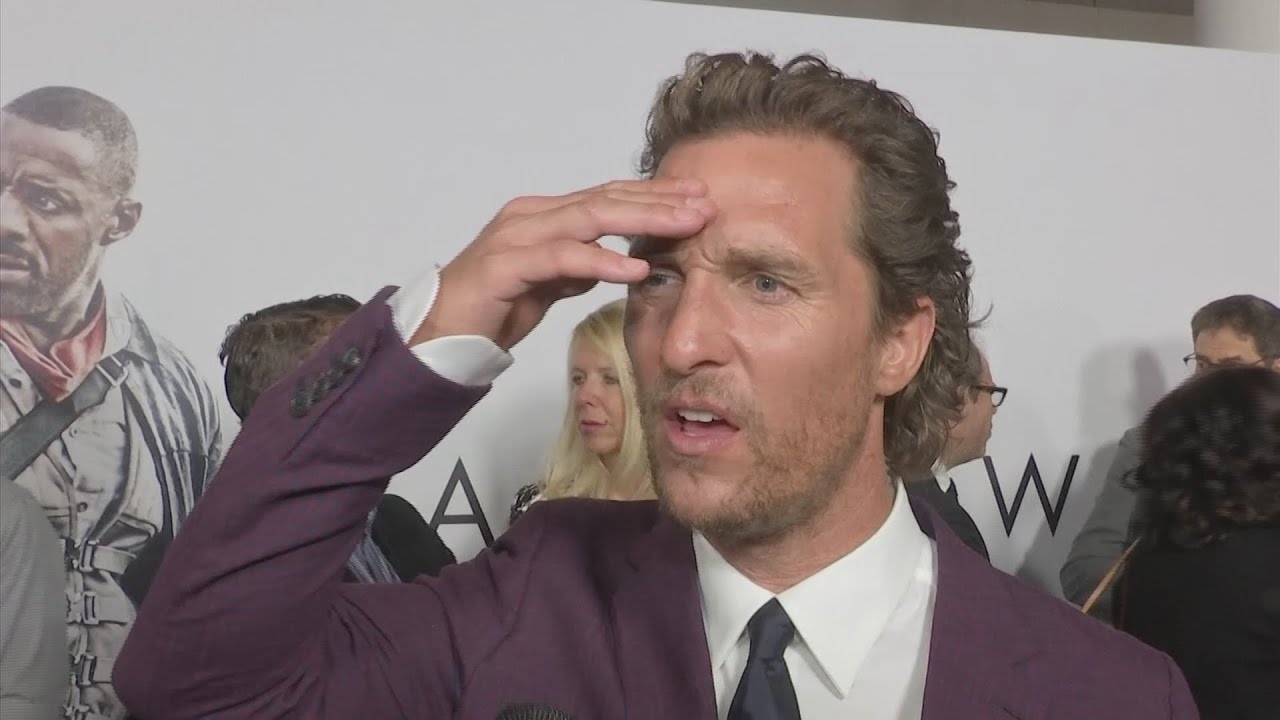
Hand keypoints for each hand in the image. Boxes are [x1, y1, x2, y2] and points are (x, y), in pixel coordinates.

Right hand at [412, 178, 714, 349]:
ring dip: (643, 220)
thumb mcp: (546, 285)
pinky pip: (562, 258)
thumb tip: (611, 262)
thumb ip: (575, 268)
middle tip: (705, 204)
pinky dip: (601, 262)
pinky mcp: (506, 266)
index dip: (655, 196)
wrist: (439, 335)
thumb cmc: (490, 308)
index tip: (698, 200)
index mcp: (542, 216)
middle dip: (660, 201)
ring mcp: (517, 237)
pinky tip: (633, 268)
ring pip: (590, 218)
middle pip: (606, 199)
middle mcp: (531, 216)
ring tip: (685, 226)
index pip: (608, 197)